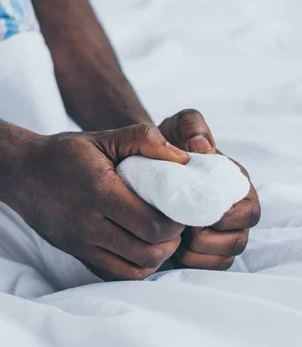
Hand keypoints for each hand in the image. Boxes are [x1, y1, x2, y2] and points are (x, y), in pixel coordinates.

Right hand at [4, 123, 189, 280]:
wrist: (20, 173)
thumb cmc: (63, 153)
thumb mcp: (101, 136)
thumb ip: (143, 139)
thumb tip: (183, 159)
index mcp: (97, 190)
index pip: (152, 223)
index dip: (176, 220)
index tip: (179, 206)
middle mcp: (86, 223)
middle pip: (147, 250)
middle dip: (171, 239)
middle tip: (174, 222)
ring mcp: (79, 242)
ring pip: (134, 269)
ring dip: (156, 256)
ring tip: (160, 235)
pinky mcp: (75, 253)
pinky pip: (115, 274)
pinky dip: (136, 266)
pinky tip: (139, 246)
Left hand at [159, 109, 260, 269]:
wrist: (145, 162)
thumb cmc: (168, 144)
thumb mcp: (177, 126)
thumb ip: (191, 126)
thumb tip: (201, 145)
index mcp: (234, 186)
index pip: (248, 210)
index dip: (227, 216)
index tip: (198, 212)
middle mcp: (233, 213)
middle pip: (238, 240)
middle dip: (211, 239)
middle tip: (183, 228)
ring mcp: (219, 234)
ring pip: (223, 258)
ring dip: (199, 253)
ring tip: (175, 239)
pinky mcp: (202, 251)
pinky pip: (207, 267)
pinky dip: (191, 263)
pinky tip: (172, 251)